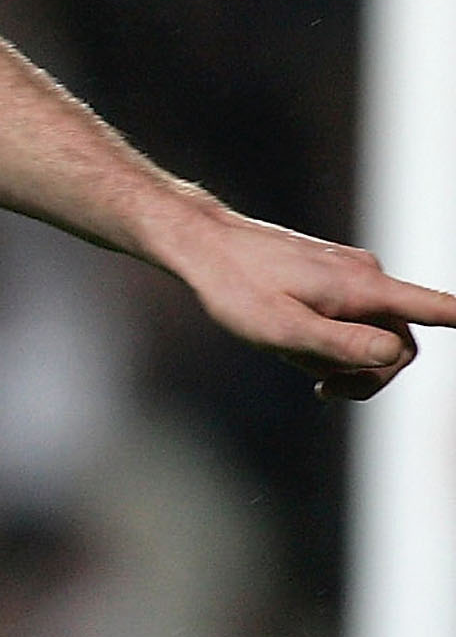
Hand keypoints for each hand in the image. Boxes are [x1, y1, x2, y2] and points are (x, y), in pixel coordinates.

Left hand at [172, 206, 455, 400]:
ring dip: (342, 358)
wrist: (203, 246)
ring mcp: (352, 275)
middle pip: (401, 343)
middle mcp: (368, 277)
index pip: (435, 308)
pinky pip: (349, 321)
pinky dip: (327, 340)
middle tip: (321, 389)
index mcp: (364, 289)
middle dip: (370, 375)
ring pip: (372, 335)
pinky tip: (287, 342)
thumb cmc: (237, 289)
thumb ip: (342, 346)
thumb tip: (398, 355)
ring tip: (291, 355)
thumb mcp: (282, 331)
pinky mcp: (335, 278)